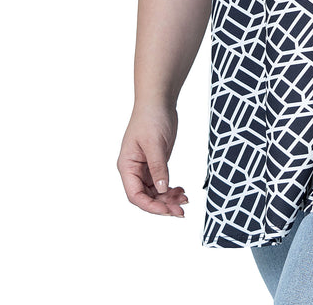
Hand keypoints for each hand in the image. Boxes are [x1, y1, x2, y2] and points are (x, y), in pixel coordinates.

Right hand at [117, 102, 188, 216]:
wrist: (159, 101)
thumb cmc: (151, 118)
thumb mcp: (155, 144)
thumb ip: (158, 167)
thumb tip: (162, 190)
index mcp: (127, 166)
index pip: (135, 195)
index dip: (150, 206)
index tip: (167, 210)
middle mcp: (134, 170)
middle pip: (146, 197)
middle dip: (163, 205)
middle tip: (181, 211)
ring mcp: (145, 167)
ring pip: (156, 192)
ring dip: (169, 198)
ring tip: (185, 200)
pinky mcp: (156, 163)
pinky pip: (162, 183)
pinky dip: (171, 188)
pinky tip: (181, 191)